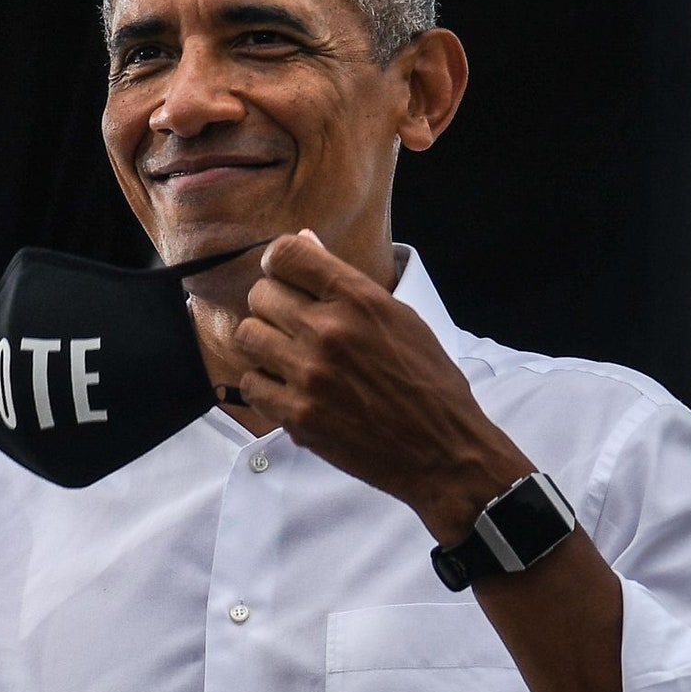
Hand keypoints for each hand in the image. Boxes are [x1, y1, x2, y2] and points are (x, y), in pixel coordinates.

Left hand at [235, 231, 526, 541]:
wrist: (443, 450)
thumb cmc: (427, 381)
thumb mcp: (399, 317)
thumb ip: (345, 282)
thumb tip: (304, 240)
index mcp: (359, 299)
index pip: (286, 254)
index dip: (278, 262)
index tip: (285, 277)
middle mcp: (329, 330)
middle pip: (260, 294)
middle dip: (273, 305)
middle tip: (292, 324)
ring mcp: (309, 374)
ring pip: (247, 335)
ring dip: (264, 343)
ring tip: (287, 355)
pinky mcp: (298, 415)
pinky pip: (250, 383)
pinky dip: (264, 385)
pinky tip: (288, 388)